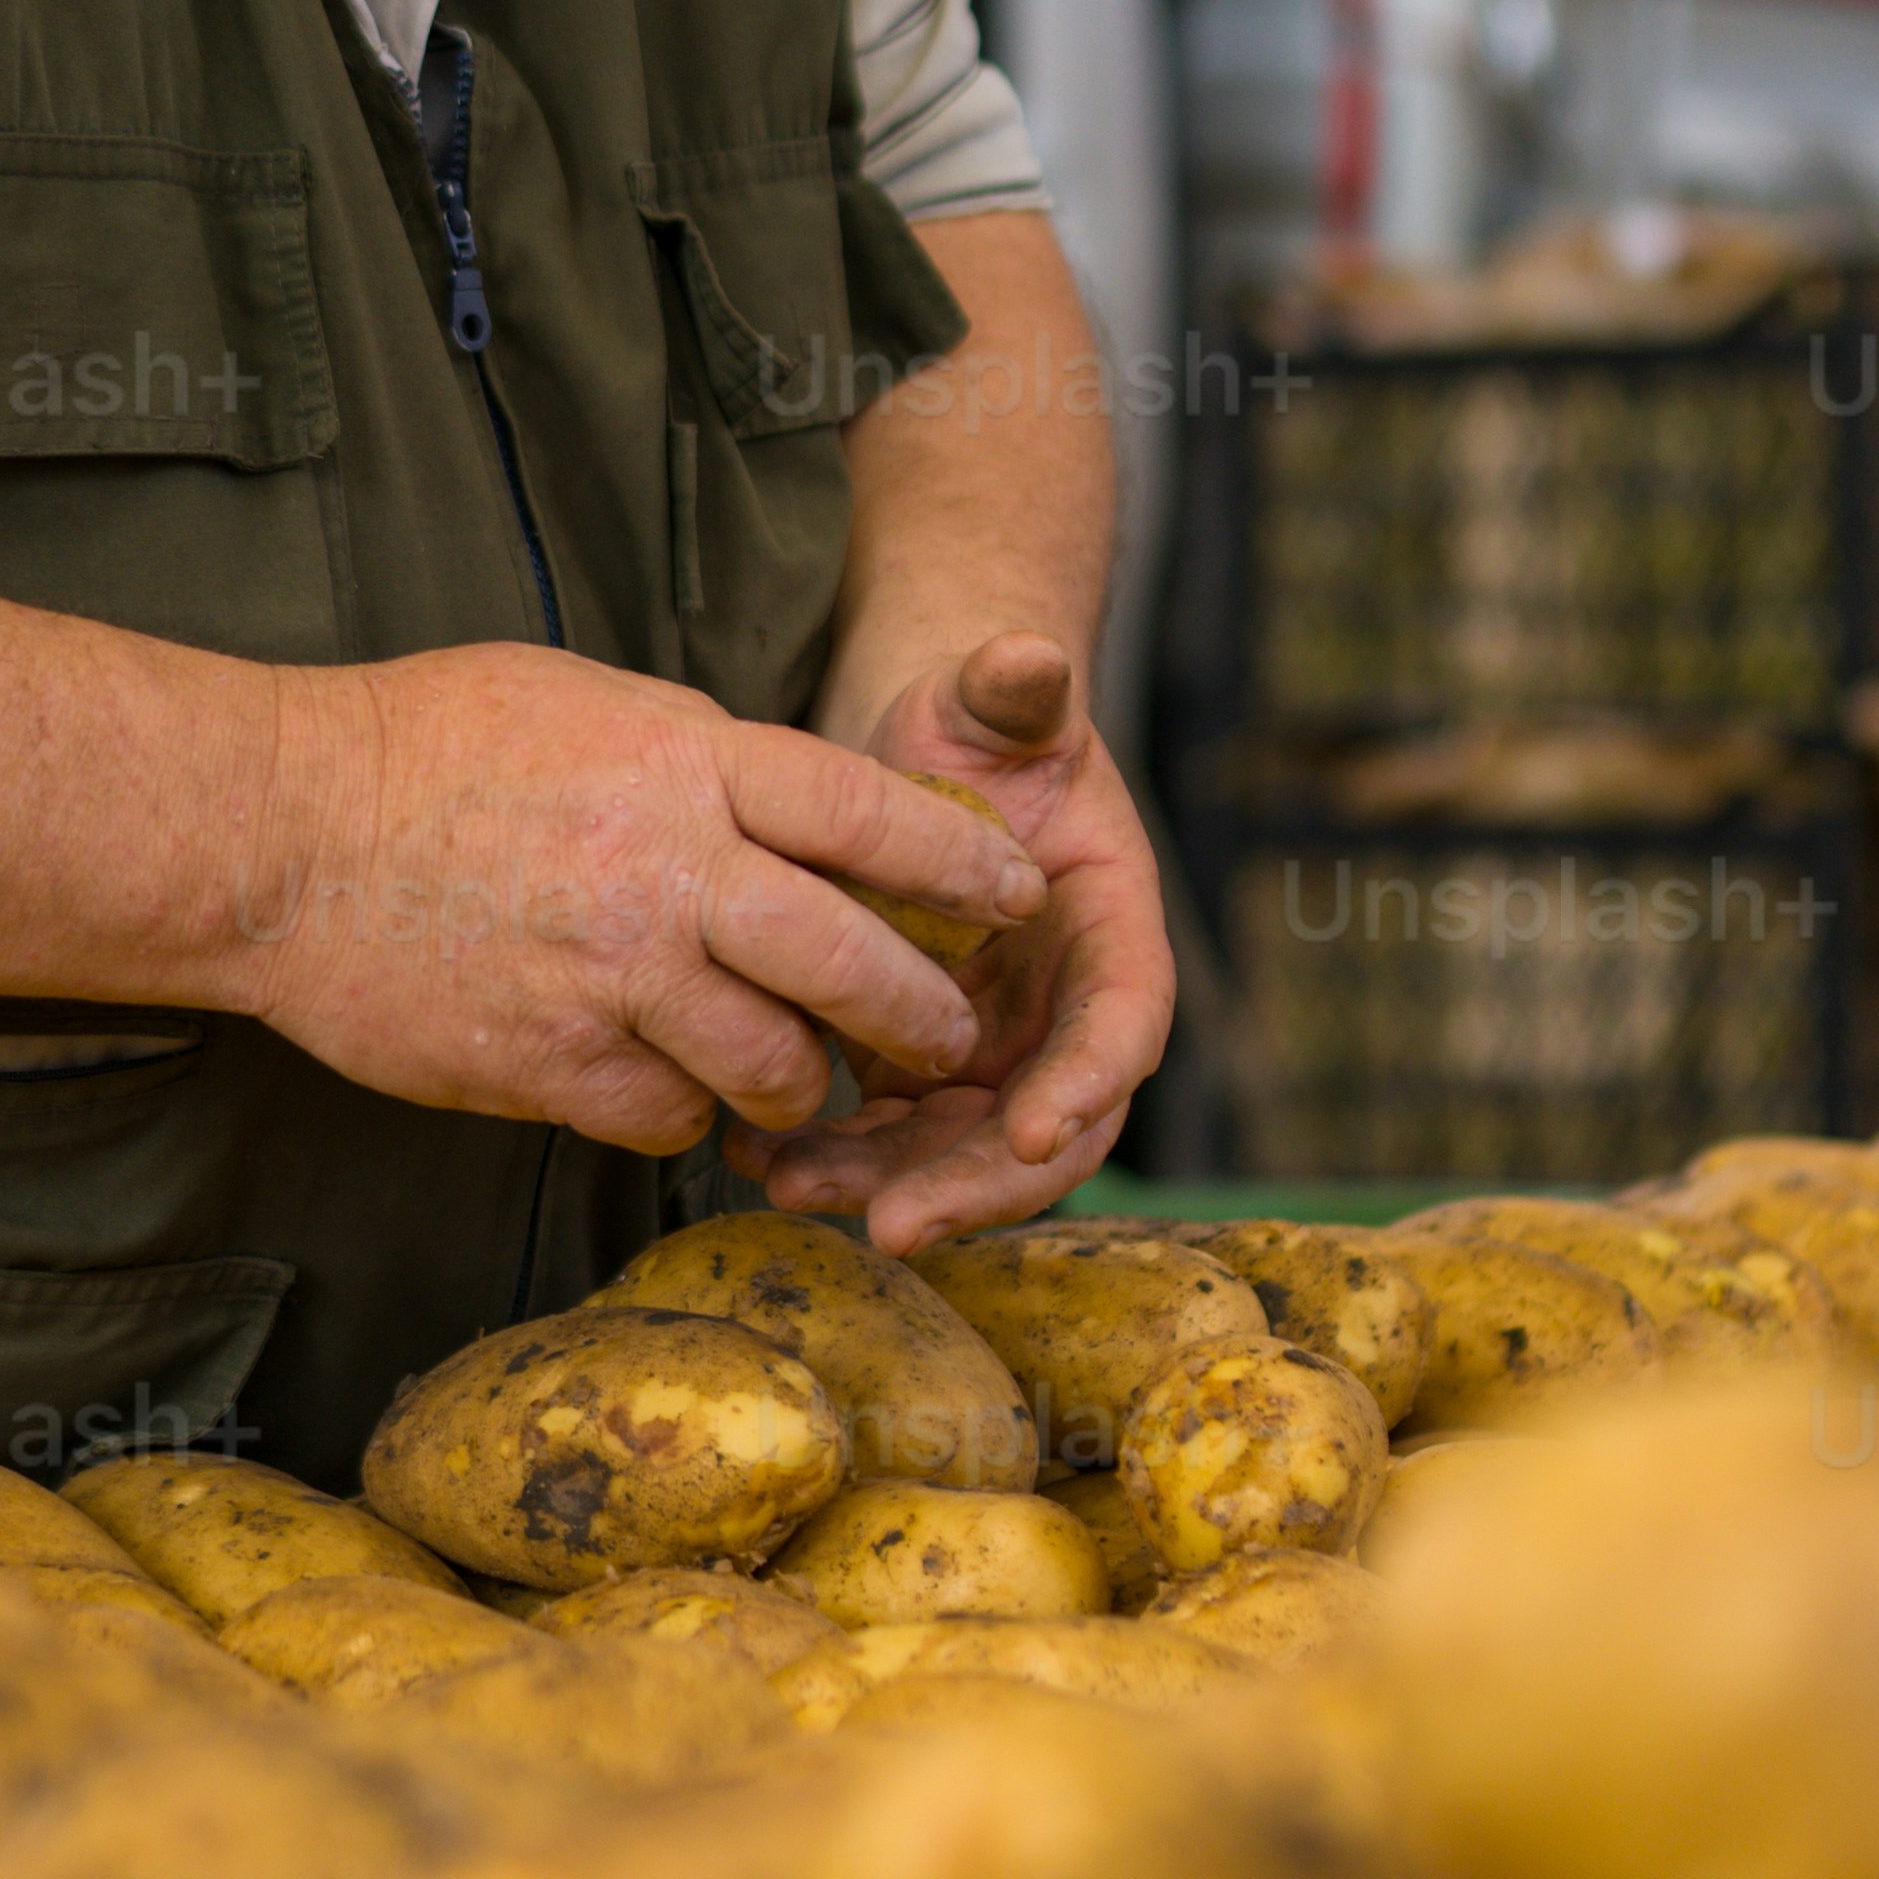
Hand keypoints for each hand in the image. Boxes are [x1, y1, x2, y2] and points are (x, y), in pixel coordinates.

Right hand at [224, 639, 1043, 1151]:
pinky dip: (682, 1110)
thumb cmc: (425, 745)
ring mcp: (606, 973)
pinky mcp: (545, 1061)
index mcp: (684, 762)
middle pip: (849, 963)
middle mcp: (664, 869)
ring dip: (799, 1081)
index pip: (866, 815)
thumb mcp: (587, 701)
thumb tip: (789, 805)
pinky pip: (664, 1113)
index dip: (959, 863)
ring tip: (799, 1081)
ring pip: (770, 1064)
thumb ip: (700, 757)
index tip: (1016, 896)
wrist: (275, 832)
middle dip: (919, 1014)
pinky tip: (665, 1085)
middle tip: (943, 1037)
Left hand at [742, 623, 1174, 1249]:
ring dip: (886, 1185)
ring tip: (792, 1184)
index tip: (1035, 1131)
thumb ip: (1016, 691)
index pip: (1124, 1025)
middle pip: (1047, 1129)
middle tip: (895, 1223)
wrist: (921, 758)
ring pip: (958, 1153)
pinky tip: (755, 1155)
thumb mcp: (991, 700)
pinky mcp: (919, 1070)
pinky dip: (834, 1158)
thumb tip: (1030, 655)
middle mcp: (1063, 1011)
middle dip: (975, 1184)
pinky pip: (889, 1140)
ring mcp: (992, 1052)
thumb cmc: (975, 722)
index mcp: (1110, 930)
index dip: (1088, 1084)